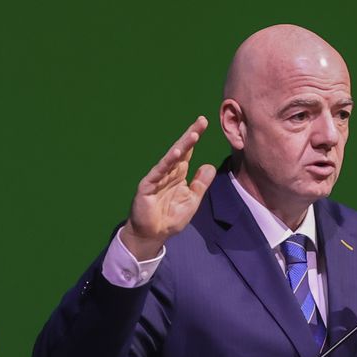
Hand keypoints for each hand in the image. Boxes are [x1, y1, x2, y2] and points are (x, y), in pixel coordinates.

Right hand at [122, 116, 216, 259]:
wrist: (152, 235)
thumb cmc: (170, 218)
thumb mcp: (192, 201)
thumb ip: (200, 184)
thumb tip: (209, 166)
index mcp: (178, 174)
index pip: (188, 153)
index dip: (195, 139)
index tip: (204, 123)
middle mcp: (168, 172)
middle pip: (181, 150)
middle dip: (191, 135)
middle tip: (202, 120)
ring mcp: (157, 178)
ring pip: (171, 159)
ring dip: (182, 146)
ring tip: (194, 135)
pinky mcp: (147, 186)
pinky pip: (158, 172)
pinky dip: (166, 162)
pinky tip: (176, 153)